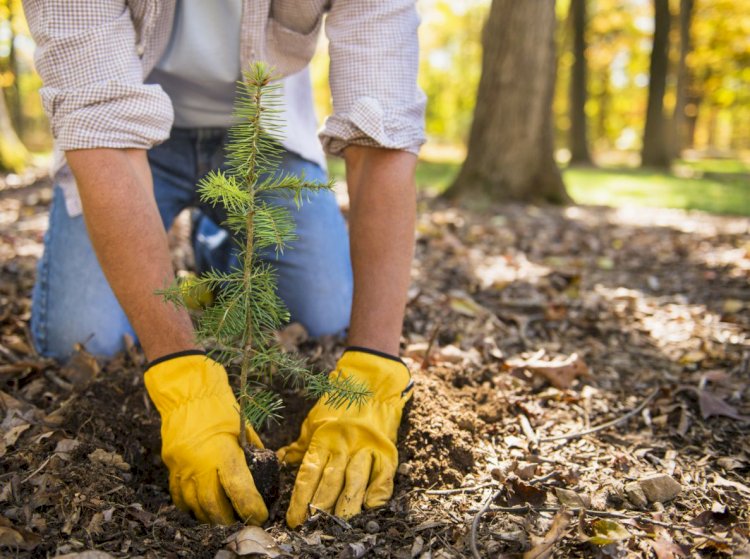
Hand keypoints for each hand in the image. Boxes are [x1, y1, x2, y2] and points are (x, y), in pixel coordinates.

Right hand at [144, 352, 267, 524]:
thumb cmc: (220, 405)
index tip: (261, 514)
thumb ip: (252, 450)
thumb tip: (263, 467)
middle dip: (229, 518)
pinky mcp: (170, 465)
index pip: (239, 490)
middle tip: (242, 518)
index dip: (252, 507)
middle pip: (214, 506)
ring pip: (194, 505)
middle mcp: (199, 463)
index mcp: (222, 451)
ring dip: (210, 516)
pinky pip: (178, 496)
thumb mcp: (243, 426)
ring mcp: (181, 466)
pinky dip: (191, 506)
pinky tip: (202, 507)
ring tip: (223, 517)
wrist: (187, 391)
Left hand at [278, 348, 412, 527]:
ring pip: (355, 480)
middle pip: (331, 480)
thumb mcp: (315, 420)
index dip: (300, 499)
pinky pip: (383, 475)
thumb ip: (302, 445)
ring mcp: (367, 446)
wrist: (372, 381)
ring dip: (346, 503)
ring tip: (337, 521)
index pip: (309, 473)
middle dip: (320, 506)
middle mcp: (344, 443)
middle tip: (312, 525)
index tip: (293, 519)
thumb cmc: (340, 402)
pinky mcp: (387, 449)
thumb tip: (282, 460)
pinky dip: (378, 491)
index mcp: (324, 437)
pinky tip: (370, 506)